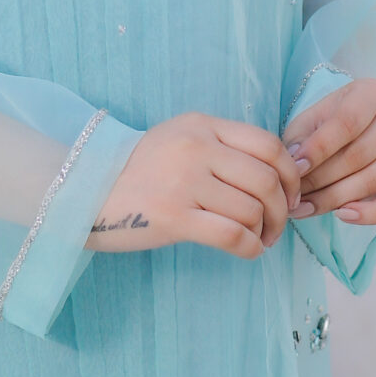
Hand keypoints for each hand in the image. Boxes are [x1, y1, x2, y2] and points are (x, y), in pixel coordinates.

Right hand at [87, 113, 308, 258]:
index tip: (291, 194)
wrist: (84, 190)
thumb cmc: (138, 171)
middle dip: (283, 208)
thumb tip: (278, 174)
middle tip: (277, 226)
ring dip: (266, 231)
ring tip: (259, 240)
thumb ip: (222, 147)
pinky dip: (251, 248)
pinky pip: (233, 235)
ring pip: (253, 209)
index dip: (291, 174)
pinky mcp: (174, 218)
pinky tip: (248, 251)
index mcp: (202, 125)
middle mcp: (196, 148)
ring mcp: (185, 182)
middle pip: (267, 179)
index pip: (268, 145)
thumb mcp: (179, 140)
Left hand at [283, 77, 375, 227]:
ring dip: (335, 199)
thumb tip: (295, 165)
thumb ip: (301, 138)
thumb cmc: (330, 122)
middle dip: (321, 179)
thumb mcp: (311, 118)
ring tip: (305, 208)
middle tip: (293, 195)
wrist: (355, 126)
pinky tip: (342, 215)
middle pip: (359, 155)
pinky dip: (371, 214)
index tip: (294, 168)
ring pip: (374, 180)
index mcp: (372, 93)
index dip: (319, 148)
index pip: (347, 122)